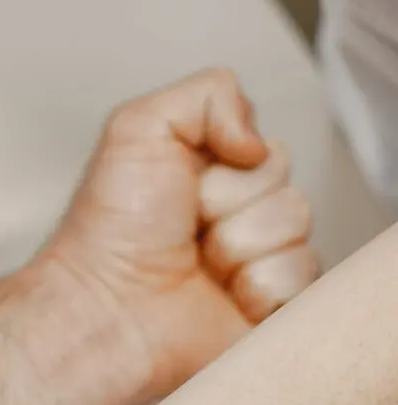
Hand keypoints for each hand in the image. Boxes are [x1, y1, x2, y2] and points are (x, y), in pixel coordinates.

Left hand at [42, 68, 317, 398]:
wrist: (104, 308)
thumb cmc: (108, 229)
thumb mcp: (136, 127)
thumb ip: (208, 94)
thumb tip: (258, 139)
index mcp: (209, 176)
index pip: (265, 149)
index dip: (228, 163)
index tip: (182, 183)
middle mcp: (235, 218)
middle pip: (285, 183)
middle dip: (230, 201)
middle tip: (186, 228)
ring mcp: (256, 264)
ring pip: (296, 228)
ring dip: (240, 245)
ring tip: (199, 266)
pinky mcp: (271, 310)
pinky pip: (301, 279)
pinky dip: (259, 287)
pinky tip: (222, 297)